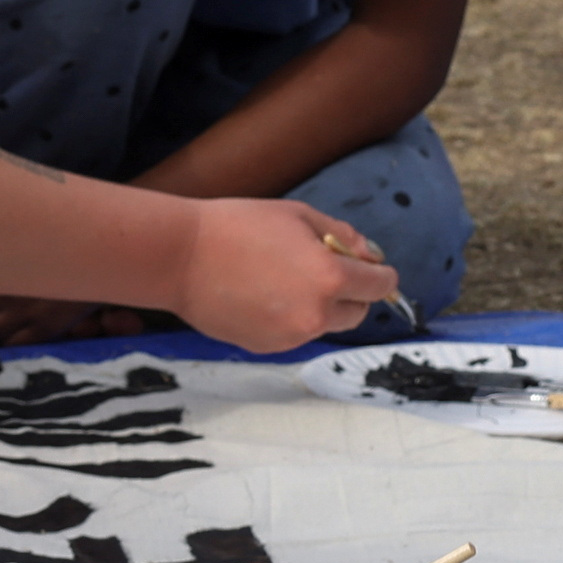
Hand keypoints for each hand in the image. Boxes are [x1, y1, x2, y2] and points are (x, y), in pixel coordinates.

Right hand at [175, 196, 400, 351]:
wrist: (181, 258)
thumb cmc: (238, 226)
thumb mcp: (298, 215)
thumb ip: (341, 236)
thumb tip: (369, 255)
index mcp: (330, 278)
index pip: (379, 286)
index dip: (381, 274)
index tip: (375, 268)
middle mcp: (316, 314)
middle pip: (358, 312)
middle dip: (352, 292)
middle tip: (326, 269)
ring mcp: (292, 336)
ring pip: (325, 324)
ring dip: (321, 305)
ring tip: (286, 278)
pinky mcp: (268, 347)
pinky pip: (296, 332)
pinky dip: (293, 317)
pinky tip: (264, 294)